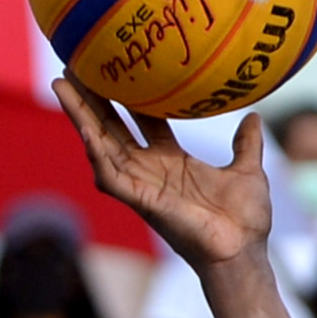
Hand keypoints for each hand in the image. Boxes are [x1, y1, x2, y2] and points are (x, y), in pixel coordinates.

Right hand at [52, 79, 273, 269]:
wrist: (242, 252)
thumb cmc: (244, 220)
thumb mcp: (246, 170)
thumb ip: (245, 144)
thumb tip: (254, 116)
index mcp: (171, 159)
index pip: (141, 119)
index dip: (127, 93)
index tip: (117, 65)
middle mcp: (149, 168)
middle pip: (111, 125)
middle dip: (91, 97)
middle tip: (73, 65)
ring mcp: (140, 184)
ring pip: (100, 144)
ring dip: (79, 115)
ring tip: (62, 85)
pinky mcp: (139, 200)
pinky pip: (109, 175)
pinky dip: (96, 154)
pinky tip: (84, 130)